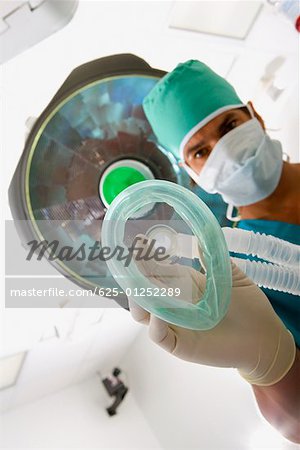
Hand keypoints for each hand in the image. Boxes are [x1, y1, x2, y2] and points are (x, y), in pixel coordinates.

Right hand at [129, 236, 295, 385]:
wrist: (265, 338)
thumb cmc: (250, 307)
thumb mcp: (230, 276)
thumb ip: (213, 257)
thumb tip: (201, 233)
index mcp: (184, 284)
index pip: (157, 270)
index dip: (146, 257)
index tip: (140, 241)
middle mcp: (174, 303)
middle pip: (144, 289)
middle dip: (135, 274)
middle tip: (132, 259)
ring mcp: (174, 324)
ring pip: (143, 313)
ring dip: (138, 299)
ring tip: (138, 286)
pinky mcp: (180, 344)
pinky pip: (159, 335)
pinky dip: (155, 323)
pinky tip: (159, 312)